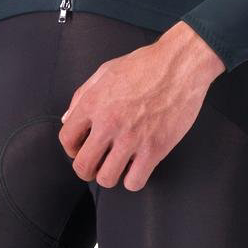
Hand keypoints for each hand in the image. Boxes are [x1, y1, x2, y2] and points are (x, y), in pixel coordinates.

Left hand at [58, 21, 225, 190]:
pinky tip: (137, 167)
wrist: (180, 64)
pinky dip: (133, 180)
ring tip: (118, 165)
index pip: (67, 139)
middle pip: (83, 166)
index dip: (72, 148)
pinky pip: (134, 182)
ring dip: (110, 175)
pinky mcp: (155, 149)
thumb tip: (68, 119)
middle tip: (97, 164)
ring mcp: (132, 138)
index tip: (81, 148)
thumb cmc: (145, 64)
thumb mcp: (106, 71)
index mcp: (94, 103)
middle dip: (86, 170)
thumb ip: (83, 95)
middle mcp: (109, 123)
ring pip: (107, 179)